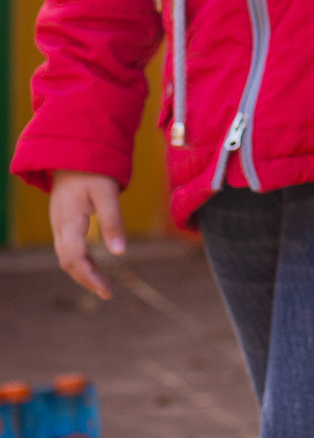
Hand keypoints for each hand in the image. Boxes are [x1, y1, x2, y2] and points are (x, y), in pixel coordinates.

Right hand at [49, 172, 124, 299]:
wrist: (71, 155)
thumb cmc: (92, 170)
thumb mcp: (107, 193)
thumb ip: (113, 221)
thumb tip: (121, 253)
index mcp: (68, 221)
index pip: (73, 258)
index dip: (88, 276)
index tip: (106, 289)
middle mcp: (59, 227)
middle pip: (68, 262)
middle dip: (87, 279)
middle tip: (108, 292)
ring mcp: (59, 226)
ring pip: (66, 257)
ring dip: (83, 272)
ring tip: (103, 285)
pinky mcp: (63, 223)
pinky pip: (68, 249)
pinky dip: (80, 262)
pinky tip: (94, 267)